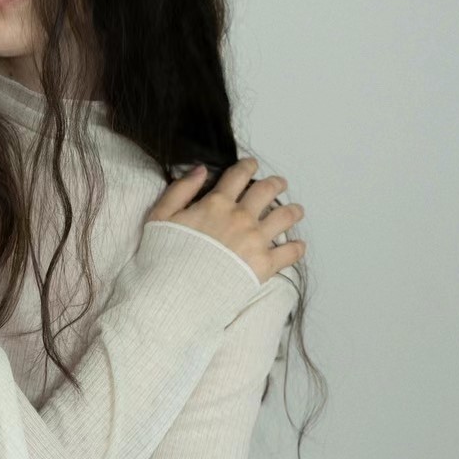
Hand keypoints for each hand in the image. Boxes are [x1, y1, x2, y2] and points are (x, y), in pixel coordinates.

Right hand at [147, 156, 305, 283]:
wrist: (175, 294)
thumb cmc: (163, 258)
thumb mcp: (160, 216)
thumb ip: (181, 189)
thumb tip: (201, 169)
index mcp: (217, 203)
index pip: (238, 176)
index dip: (247, 166)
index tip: (252, 165)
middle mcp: (240, 217)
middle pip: (267, 191)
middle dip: (276, 183)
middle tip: (279, 183)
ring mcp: (255, 240)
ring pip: (285, 216)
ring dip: (293, 210)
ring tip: (297, 210)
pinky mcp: (264, 265)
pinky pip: (289, 253)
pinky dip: (297, 248)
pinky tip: (298, 245)